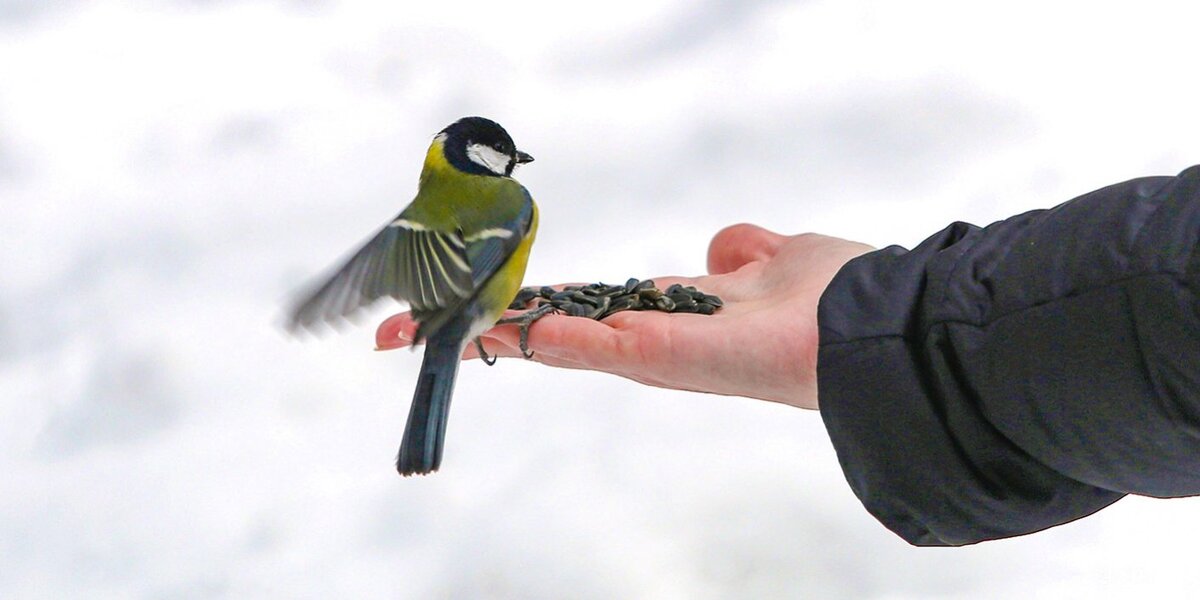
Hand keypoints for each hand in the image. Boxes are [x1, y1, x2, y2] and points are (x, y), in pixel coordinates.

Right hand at [376, 224, 873, 408]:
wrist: (876, 331)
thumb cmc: (836, 295)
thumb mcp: (780, 257)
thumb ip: (744, 250)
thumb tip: (724, 246)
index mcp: (676, 316)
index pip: (586, 309)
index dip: (531, 307)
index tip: (475, 305)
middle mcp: (654, 340)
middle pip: (552, 331)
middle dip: (481, 330)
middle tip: (403, 330)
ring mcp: (656, 352)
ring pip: (557, 342)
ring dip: (489, 334)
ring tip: (417, 329)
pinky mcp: (668, 356)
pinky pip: (597, 345)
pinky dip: (550, 336)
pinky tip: (499, 329)